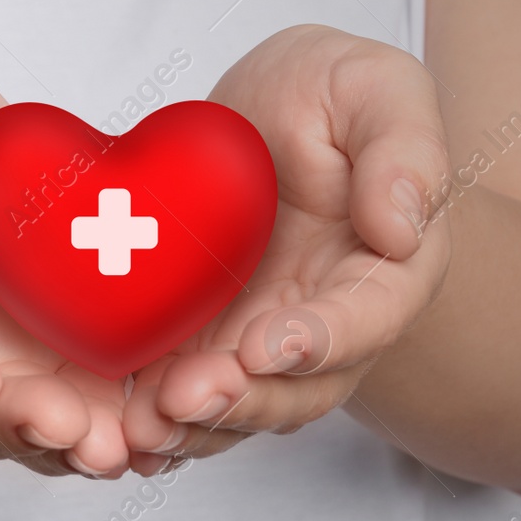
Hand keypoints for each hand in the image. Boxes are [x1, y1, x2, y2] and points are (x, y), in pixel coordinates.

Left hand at [122, 25, 451, 472]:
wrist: (273, 115)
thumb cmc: (336, 97)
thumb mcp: (380, 91)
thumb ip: (405, 150)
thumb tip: (401, 228)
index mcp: (386, 270)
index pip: (367, 317)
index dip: (322, 339)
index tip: (270, 346)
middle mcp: (329, 323)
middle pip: (299, 387)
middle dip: (243, 400)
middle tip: (184, 397)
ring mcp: (264, 340)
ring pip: (239, 405)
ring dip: (194, 423)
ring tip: (142, 425)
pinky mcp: (207, 341)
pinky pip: (186, 393)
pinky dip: (156, 416)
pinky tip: (115, 429)